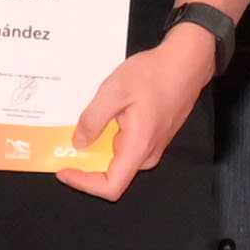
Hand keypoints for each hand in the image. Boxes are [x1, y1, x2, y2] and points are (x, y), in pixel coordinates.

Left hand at [66, 23, 219, 201]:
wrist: (186, 62)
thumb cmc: (154, 74)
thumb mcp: (114, 91)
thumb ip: (93, 120)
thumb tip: (79, 143)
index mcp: (138, 147)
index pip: (111, 186)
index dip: (84, 184)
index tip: (64, 169)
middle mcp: (147, 153)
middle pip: (112, 175)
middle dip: (86, 165)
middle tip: (63, 146)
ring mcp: (152, 146)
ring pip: (118, 159)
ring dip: (97, 149)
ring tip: (80, 127)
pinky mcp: (153, 136)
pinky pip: (126, 146)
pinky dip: (108, 139)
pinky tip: (103, 118)